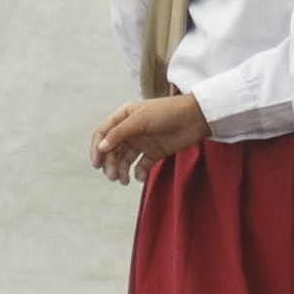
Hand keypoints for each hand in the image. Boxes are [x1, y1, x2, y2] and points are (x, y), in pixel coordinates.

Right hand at [91, 93, 208, 182]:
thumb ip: (119, 133)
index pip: (103, 134)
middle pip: (112, 150)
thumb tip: (101, 147)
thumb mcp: (140, 120)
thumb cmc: (167, 113)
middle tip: (112, 176)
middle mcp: (130, 130)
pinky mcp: (154, 153)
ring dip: (121, 171)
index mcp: (123, 117)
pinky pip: (141, 166)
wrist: (196, 117)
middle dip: (110, 164)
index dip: (97, 149)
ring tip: (123, 180)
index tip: (97, 164)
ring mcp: (142, 142)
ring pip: (124, 160)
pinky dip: (139, 173)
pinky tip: (141, 176)